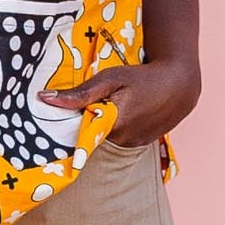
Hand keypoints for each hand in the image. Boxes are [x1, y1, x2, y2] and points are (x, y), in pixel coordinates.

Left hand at [37, 57, 200, 148]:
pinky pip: (118, 141)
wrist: (180, 86)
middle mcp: (121, 142)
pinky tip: (119, 115)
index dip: (65, 129)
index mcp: (111, 126)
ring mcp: (132, 146)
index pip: (76, 137)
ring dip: (99, 129)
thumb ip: (79, 93)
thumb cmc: (143, 78)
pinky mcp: (140, 145)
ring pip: (104, 141)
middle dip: (82, 126)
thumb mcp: (110, 79)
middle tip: (82, 108)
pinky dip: (113, 131)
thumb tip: (44, 99)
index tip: (52, 124)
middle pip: (90, 139)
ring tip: (104, 109)